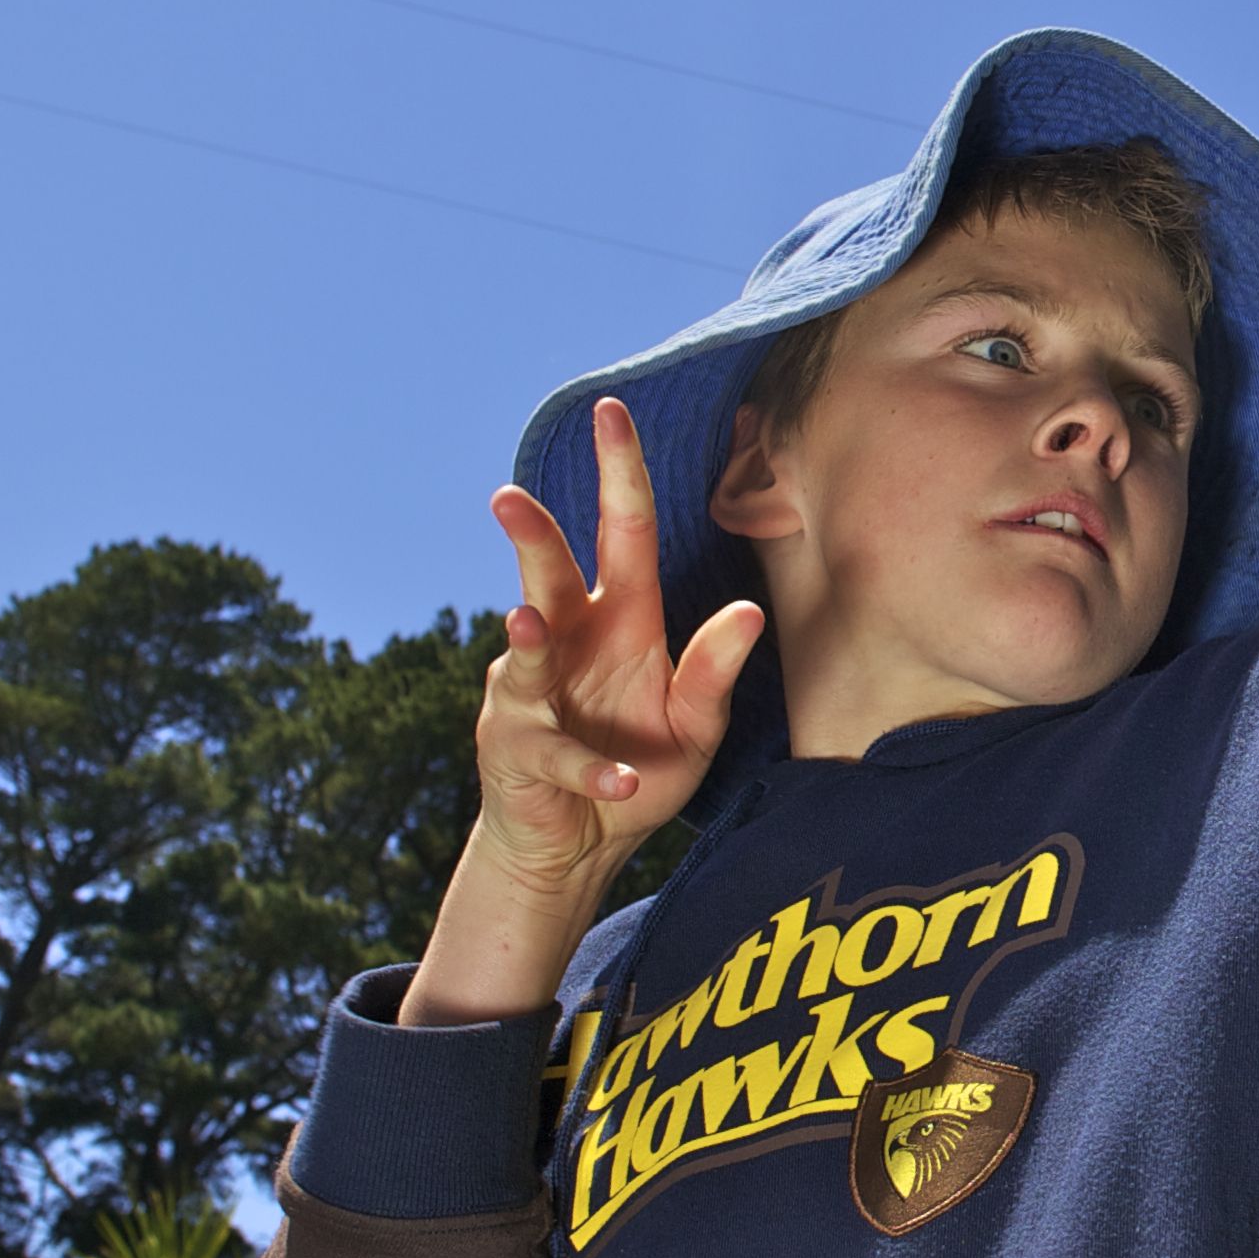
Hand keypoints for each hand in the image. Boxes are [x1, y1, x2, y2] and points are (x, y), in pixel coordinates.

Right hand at [402, 400, 767, 1026]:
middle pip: (547, 575)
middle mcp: (568, 643)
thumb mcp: (694, 727)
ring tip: (526, 627)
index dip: (621, 472)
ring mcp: (530, 693)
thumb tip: (749, 612)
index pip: (623, 532)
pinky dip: (589, 768)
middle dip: (529, 536)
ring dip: (526, 645)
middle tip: (509, 498)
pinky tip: (616, 781)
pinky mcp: (516, 749)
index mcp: (620, 621)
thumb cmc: (636, 770)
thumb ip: (714, 672)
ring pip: (523, 656)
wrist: (578, 847)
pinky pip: (553, 751)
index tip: (613, 411)